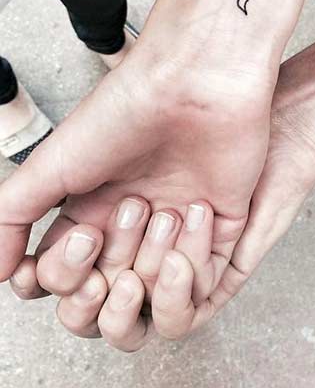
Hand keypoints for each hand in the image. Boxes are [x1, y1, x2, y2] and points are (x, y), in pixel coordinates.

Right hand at [0, 35, 273, 304]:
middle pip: (106, 303)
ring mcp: (177, 233)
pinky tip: (194, 210)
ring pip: (154, 303)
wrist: (194, 83)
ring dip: (150, 268)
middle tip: (106, 235)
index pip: (66, 281)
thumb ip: (12, 216)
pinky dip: (194, 263)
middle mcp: (134, 230)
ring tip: (160, 213)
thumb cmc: (125, 112)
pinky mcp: (221, 231)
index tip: (71, 243)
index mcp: (93, 214)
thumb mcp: (53, 164)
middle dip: (99, 284)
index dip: (61, 279)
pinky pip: (205, 286)